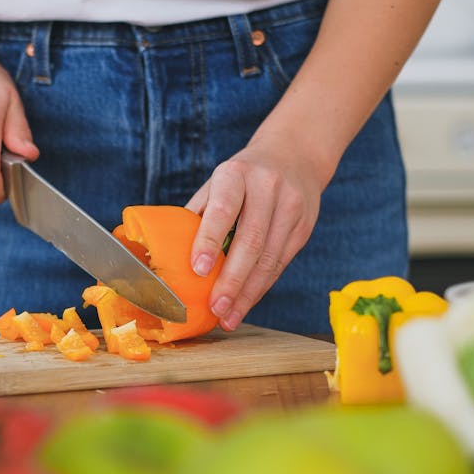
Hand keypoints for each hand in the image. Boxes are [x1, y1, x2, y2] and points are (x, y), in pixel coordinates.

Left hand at [186, 140, 324, 330]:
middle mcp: (267, 188)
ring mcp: (291, 207)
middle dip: (231, 280)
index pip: (223, 210)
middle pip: (251, 241)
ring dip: (247, 293)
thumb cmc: (242, 177)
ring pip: (269, 258)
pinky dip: (260, 287)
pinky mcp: (304, 227)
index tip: (197, 269)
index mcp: (236, 174)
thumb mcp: (217, 183)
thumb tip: (169, 255)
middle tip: (214, 307)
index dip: (209, 240)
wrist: (294, 157)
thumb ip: (199, 214)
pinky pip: (280, 263)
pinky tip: (245, 304)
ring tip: (228, 317)